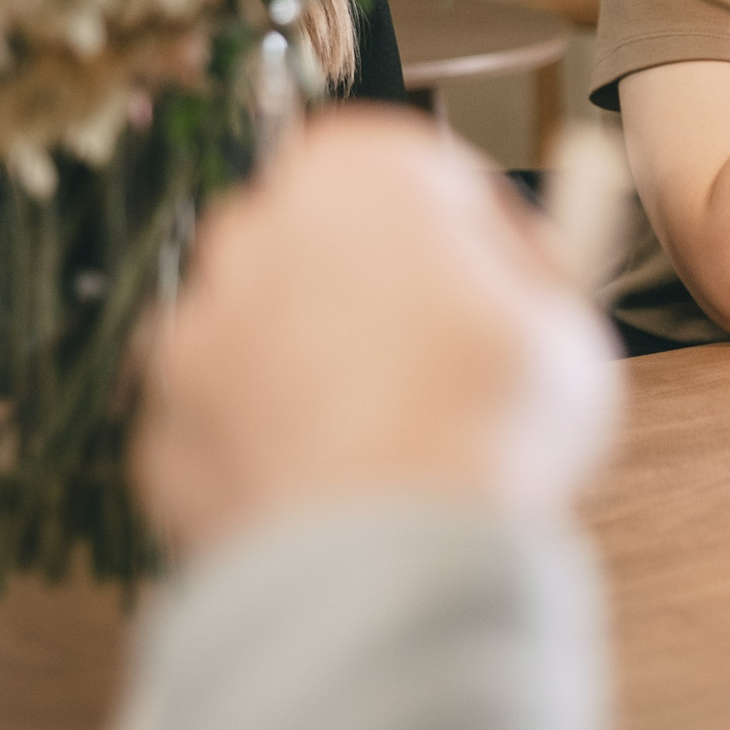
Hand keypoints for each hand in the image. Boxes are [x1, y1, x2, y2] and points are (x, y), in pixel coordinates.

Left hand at [133, 108, 619, 561]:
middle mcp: (256, 231)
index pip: (431, 178)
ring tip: (399, 448)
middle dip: (387, 298)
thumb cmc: (490, 420)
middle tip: (455, 371)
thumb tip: (521, 298)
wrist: (395, 557)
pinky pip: (234, 430)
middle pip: (335, 248)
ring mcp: (194, 334)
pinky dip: (278, 458)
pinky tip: (342, 499)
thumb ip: (530, 292)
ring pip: (275, 340)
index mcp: (358, 172)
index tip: (522, 298)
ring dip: (324, 377)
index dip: (490, 242)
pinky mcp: (163, 432)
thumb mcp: (566, 326)